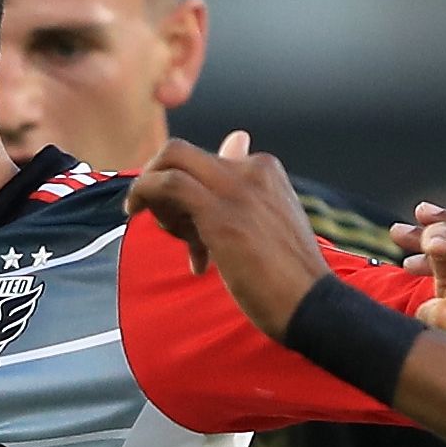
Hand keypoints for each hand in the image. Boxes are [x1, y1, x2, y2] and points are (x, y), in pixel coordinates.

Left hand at [130, 133, 340, 337]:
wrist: (311, 306)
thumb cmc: (289, 275)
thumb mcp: (267, 221)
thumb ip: (243, 187)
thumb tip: (235, 141)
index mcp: (264, 169)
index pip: (206, 161)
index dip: (186, 191)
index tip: (188, 227)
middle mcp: (251, 168)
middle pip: (181, 154)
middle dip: (158, 180)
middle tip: (154, 213)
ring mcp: (236, 188)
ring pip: (171, 164)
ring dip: (153, 195)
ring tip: (175, 237)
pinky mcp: (219, 213)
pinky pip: (167, 184)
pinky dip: (144, 193)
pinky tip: (135, 212)